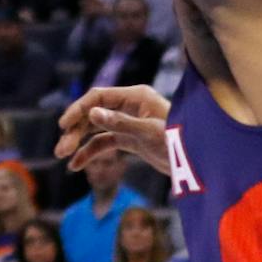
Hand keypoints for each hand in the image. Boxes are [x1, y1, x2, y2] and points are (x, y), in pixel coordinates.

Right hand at [55, 84, 171, 173]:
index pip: (98, 97)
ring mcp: (128, 123)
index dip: (78, 110)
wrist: (200, 162)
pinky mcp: (130, 139)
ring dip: (78, 141)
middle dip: (75, 130)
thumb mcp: (148, 132)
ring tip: (62, 156)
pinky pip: (104, 143)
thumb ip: (119, 122)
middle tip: (61, 149)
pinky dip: (90, 152)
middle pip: (93, 113)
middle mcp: (129, 106)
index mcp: (135, 96)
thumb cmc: (179, 141)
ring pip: (96, 128)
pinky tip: (76, 165)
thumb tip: (91, 112)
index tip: (63, 126)